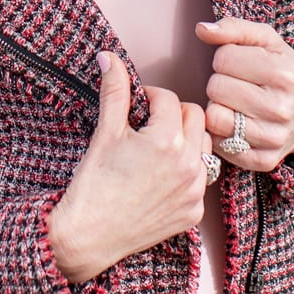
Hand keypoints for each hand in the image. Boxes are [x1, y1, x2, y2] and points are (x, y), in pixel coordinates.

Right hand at [48, 53, 213, 283]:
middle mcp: (189, 165)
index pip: (170, 99)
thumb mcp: (106, 132)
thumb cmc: (94, 184)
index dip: (150, 98)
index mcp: (167, 140)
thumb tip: (110, 57)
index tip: (135, 107)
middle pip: (195, 117)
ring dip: (186, 140)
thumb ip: (115, 90)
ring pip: (204, 146)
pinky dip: (186, 172)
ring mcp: (195, 191)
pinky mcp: (194, 213)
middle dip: (173, 114)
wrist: (89, 235)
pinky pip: (202, 179)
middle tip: (147, 125)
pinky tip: (161, 176)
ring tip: (157, 148)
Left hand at [196, 17, 293, 172]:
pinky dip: (221, 133)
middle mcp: (280, 108)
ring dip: (219, 107)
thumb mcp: (267, 40)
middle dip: (220, 82)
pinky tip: (235, 124)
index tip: (238, 64)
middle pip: (216, 88)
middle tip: (236, 84)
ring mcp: (273, 138)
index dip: (225, 58)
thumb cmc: (283, 71)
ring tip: (234, 103)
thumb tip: (202, 29)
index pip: (223, 58)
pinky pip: (220, 145)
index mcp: (283, 74)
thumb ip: (234, 27)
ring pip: (215, 118)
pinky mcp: (264, 160)